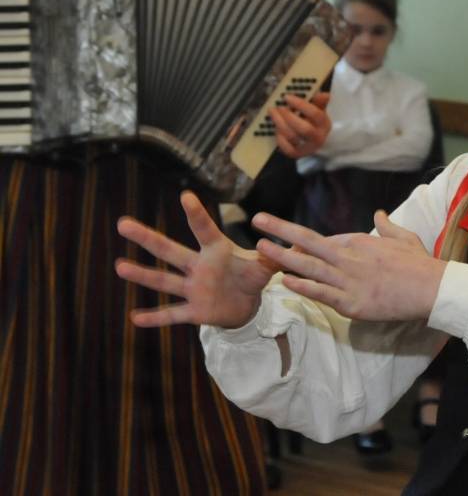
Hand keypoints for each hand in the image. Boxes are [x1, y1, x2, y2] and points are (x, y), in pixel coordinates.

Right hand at [115, 191, 276, 328]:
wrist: (245, 305)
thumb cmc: (250, 278)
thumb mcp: (264, 268)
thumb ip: (276, 257)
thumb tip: (301, 243)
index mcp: (216, 251)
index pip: (204, 229)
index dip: (196, 214)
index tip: (185, 195)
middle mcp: (199, 267)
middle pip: (170, 250)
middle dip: (147, 238)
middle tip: (123, 223)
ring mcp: (192, 288)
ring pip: (164, 280)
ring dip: (142, 275)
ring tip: (119, 265)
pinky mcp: (193, 311)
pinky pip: (172, 314)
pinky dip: (156, 318)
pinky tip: (134, 318)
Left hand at [252, 210, 446, 321]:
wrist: (433, 289)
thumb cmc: (421, 264)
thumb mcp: (404, 237)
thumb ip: (387, 224)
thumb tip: (379, 212)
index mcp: (361, 241)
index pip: (326, 240)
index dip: (305, 242)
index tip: (288, 241)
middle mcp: (350, 258)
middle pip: (309, 242)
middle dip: (281, 230)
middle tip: (257, 219)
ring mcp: (349, 281)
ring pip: (309, 267)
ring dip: (282, 256)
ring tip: (261, 247)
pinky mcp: (352, 303)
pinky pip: (322, 294)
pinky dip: (302, 287)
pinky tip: (284, 281)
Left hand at [270, 91, 330, 158]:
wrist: (314, 141)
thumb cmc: (314, 122)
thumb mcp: (319, 110)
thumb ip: (319, 102)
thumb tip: (324, 95)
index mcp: (324, 124)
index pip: (315, 114)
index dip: (301, 105)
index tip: (287, 97)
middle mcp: (318, 137)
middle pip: (305, 129)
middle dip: (289, 116)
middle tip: (279, 107)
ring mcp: (307, 147)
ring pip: (292, 137)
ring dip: (280, 123)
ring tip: (273, 112)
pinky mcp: (297, 154)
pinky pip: (287, 149)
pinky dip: (280, 138)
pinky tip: (276, 129)